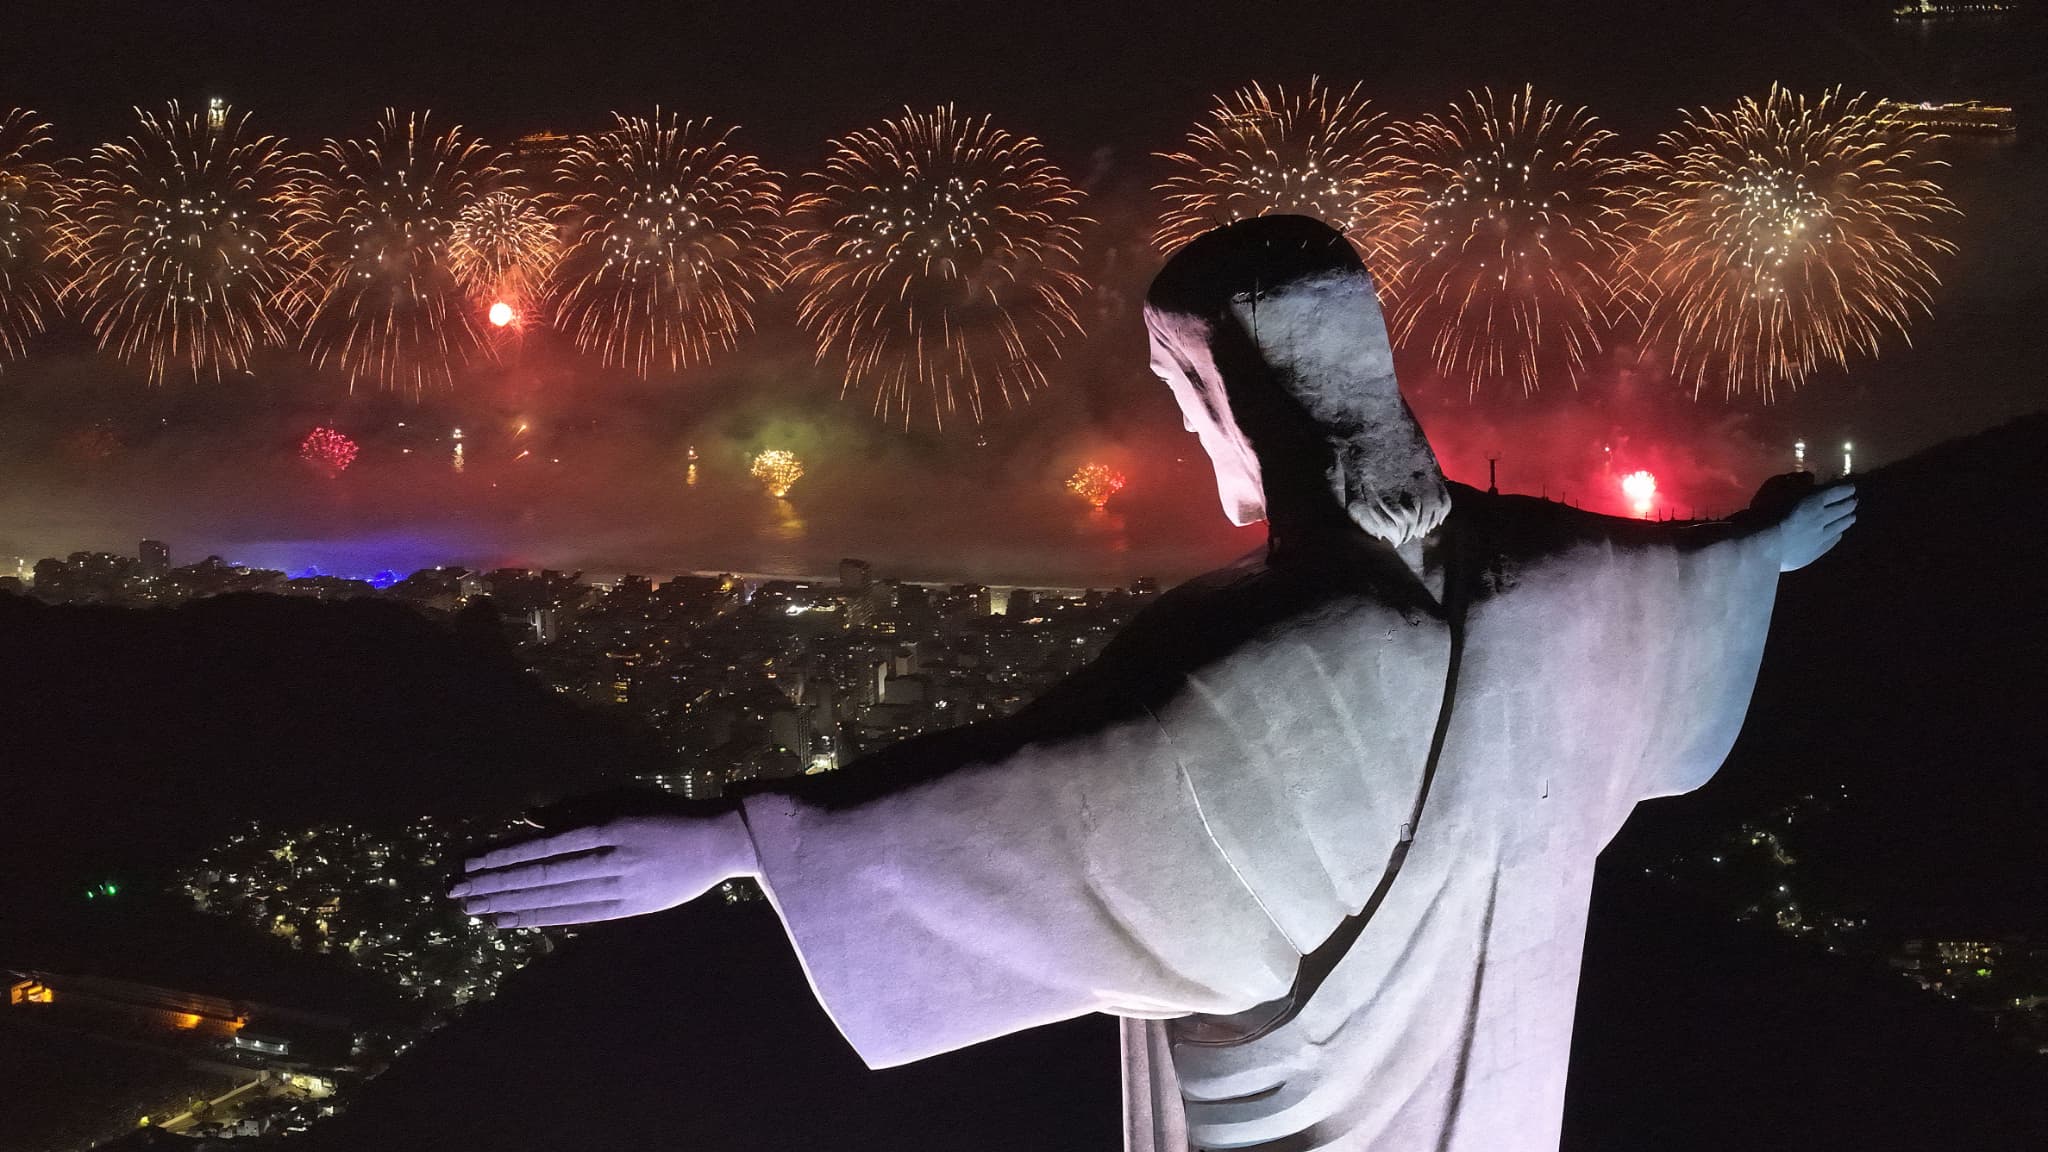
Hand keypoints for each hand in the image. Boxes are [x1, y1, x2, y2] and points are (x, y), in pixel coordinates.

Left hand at [450, 811, 757, 927]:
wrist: (719, 843)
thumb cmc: (668, 818)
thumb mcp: (622, 804)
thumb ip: (577, 814)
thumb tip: (530, 820)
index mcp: (605, 828)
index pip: (541, 849)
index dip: (501, 859)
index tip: (468, 866)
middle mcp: (607, 859)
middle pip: (539, 876)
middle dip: (493, 885)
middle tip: (455, 893)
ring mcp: (617, 886)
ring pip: (552, 898)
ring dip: (509, 904)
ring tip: (473, 909)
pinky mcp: (627, 907)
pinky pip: (574, 914)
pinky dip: (540, 917)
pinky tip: (511, 919)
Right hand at [1774, 481, 1856, 571]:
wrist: (1763, 547)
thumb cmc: (1765, 514)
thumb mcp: (1776, 489)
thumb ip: (1794, 482)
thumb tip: (1809, 477)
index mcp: (1813, 501)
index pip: (1834, 493)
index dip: (1844, 489)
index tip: (1852, 488)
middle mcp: (1822, 518)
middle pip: (1841, 510)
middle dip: (1849, 504)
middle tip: (1855, 502)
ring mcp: (1820, 537)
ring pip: (1839, 527)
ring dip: (1847, 520)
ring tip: (1852, 518)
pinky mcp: (1815, 552)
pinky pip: (1831, 542)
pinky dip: (1837, 536)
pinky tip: (1839, 535)